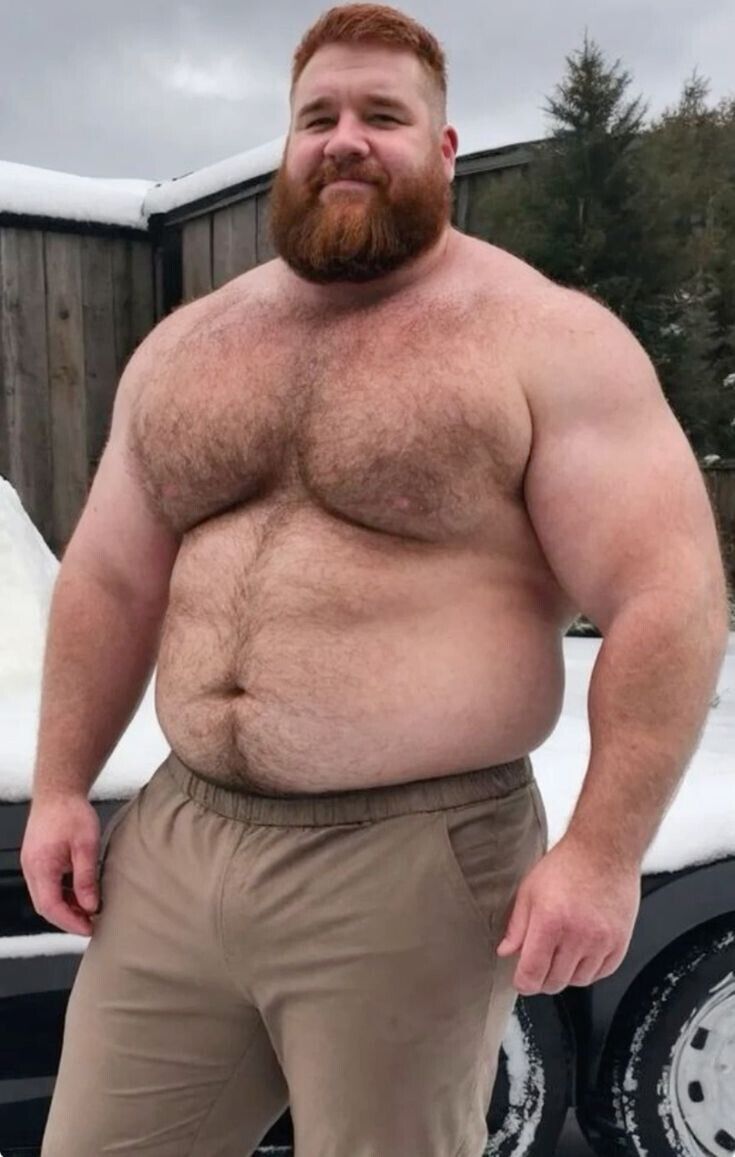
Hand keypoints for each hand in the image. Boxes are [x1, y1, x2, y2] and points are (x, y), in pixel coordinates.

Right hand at [20, 794, 101, 936]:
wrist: (58, 790)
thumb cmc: (72, 812)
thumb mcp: (86, 845)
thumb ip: (86, 878)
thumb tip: (90, 906)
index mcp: (41, 866)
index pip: (51, 907)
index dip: (70, 922)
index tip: (89, 929)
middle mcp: (31, 868)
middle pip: (45, 906)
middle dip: (67, 919)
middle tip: (91, 924)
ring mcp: (31, 864)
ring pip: (45, 896)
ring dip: (65, 907)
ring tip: (88, 912)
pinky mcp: (37, 859)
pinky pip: (46, 885)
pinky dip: (62, 894)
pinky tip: (79, 895)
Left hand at [496, 835, 640, 993]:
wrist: (604, 850)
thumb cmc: (567, 865)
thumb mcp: (530, 890)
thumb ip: (517, 926)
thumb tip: (506, 952)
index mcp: (550, 922)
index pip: (532, 974)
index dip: (523, 982)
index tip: (522, 979)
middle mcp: (578, 935)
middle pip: (555, 982)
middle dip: (542, 978)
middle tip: (539, 963)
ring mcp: (602, 942)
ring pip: (578, 981)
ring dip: (566, 974)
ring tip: (561, 952)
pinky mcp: (620, 943)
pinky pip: (602, 974)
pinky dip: (589, 970)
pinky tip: (581, 952)